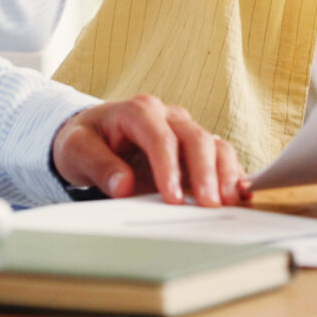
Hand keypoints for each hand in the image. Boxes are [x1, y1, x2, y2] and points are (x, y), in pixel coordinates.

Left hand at [52, 94, 251, 207]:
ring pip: (214, 145)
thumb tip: (122, 185)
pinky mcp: (195, 149)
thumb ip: (97, 165)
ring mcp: (185, 130)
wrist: (91, 137)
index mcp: (138, 111)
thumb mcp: (76, 150)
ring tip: (228, 203)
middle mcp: (167, 116)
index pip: (160, 137)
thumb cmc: (84, 141)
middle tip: (208, 205)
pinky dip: (232, 175)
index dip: (169, 168)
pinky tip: (240, 195)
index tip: (172, 199)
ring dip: (225, 173)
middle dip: (205, 173)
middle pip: (195, 138)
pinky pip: (220, 157)